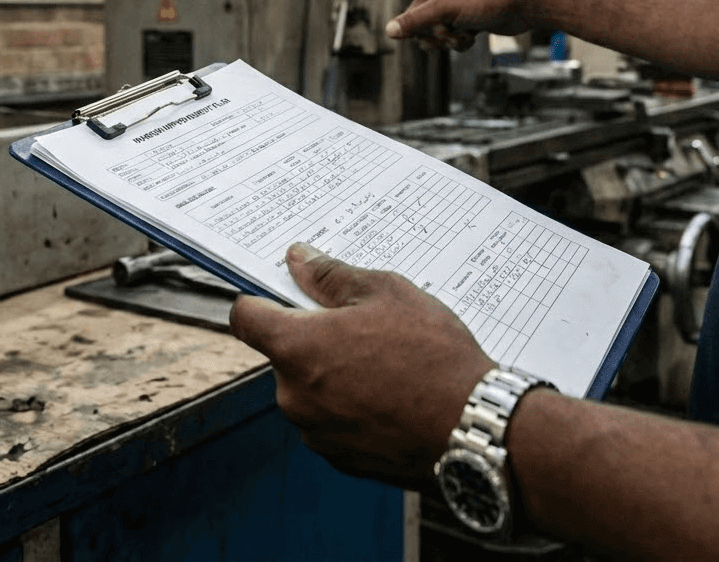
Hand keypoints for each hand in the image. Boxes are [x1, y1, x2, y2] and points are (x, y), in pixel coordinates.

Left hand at [229, 243, 492, 486]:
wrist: (473, 429)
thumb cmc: (432, 356)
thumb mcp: (385, 292)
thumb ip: (331, 275)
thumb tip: (299, 259)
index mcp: (296, 347)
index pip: (244, 318)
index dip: (259, 298)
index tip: (281, 291)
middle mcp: (294, 395)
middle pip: (283, 352)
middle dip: (312, 335)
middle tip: (360, 323)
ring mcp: (316, 432)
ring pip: (309, 387)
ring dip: (332, 372)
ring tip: (385, 361)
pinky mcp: (341, 459)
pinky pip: (331, 419)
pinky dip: (350, 404)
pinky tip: (390, 393)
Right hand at [358, 0, 541, 49]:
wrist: (527, 1)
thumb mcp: (444, 8)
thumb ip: (414, 21)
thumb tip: (390, 31)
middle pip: (415, 14)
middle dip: (424, 29)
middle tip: (438, 32)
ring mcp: (456, 3)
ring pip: (433, 28)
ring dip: (442, 37)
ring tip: (459, 34)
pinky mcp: (470, 17)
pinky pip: (450, 35)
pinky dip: (458, 40)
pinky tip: (473, 36)